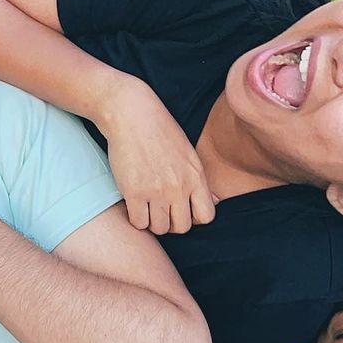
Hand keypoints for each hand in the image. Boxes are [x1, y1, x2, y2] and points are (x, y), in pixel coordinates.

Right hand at [101, 84, 215, 235]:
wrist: (132, 115)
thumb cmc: (159, 130)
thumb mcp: (188, 153)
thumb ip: (197, 179)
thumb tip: (211, 202)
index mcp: (196, 176)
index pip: (206, 216)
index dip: (193, 217)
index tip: (181, 208)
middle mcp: (179, 186)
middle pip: (182, 227)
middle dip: (171, 222)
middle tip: (160, 210)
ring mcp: (157, 191)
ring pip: (160, 228)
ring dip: (152, 222)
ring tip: (146, 207)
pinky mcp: (134, 192)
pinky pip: (139, 222)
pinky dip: (136, 218)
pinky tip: (133, 204)